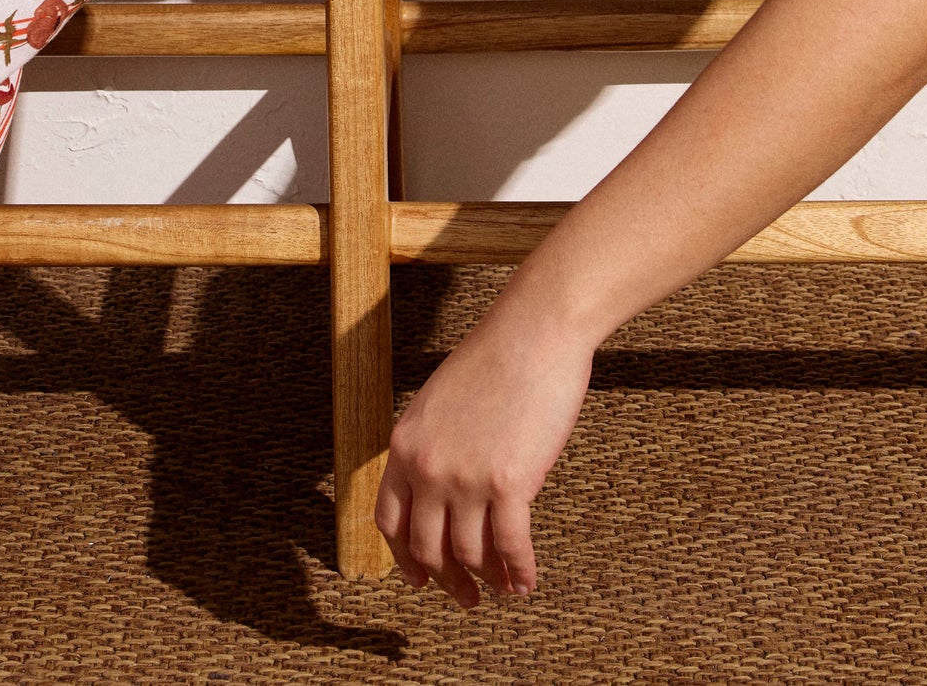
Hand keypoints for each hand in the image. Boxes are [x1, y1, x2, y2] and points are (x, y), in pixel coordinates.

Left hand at [375, 304, 593, 603]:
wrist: (536, 329)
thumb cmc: (498, 355)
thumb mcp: (442, 401)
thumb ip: (433, 447)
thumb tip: (443, 493)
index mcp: (405, 445)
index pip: (390, 521)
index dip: (405, 557)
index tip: (422, 578)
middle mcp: (428, 468)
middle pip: (428, 547)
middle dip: (448, 580)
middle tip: (466, 596)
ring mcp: (466, 478)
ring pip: (470, 554)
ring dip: (487, 580)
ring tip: (503, 590)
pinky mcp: (510, 482)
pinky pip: (510, 546)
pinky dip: (518, 571)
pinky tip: (526, 581)